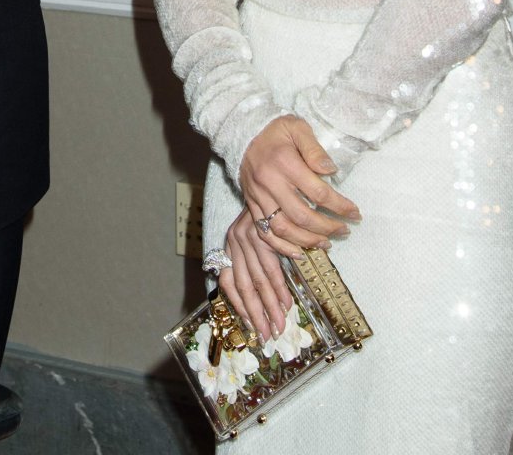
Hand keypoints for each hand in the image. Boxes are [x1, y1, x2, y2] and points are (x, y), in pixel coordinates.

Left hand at [219, 207, 291, 340]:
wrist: (267, 177)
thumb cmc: (265, 213)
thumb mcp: (254, 237)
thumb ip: (257, 261)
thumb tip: (268, 296)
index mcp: (229, 246)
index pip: (227, 283)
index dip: (239, 307)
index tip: (250, 326)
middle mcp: (234, 243)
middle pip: (243, 287)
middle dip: (256, 314)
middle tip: (267, 335)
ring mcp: (247, 238)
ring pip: (258, 280)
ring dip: (270, 306)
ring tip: (280, 324)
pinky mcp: (261, 233)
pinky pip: (271, 266)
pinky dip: (279, 286)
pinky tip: (286, 301)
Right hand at [237, 115, 360, 252]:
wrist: (242, 134)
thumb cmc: (275, 132)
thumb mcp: (297, 128)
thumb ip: (315, 149)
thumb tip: (331, 170)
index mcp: (285, 163)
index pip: (318, 193)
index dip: (340, 206)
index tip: (355, 213)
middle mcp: (270, 182)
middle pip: (302, 216)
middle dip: (328, 227)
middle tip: (344, 230)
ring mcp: (259, 196)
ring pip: (284, 228)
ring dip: (308, 240)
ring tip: (327, 242)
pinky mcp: (251, 204)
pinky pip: (265, 232)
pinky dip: (282, 246)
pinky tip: (300, 251)